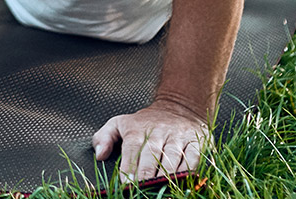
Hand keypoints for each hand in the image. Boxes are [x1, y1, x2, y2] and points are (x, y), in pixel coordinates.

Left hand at [92, 102, 208, 182]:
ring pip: (172, 157)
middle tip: (142, 188)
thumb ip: (104, 137)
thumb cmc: (144, 122)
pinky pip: (193, 157)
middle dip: (146, 173)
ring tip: (161, 189)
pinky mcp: (196, 142)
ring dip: (167, 175)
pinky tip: (182, 181)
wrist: (177, 107)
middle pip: (151, 154)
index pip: (131, 148)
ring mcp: (177, 137)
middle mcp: (158, 132)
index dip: (129, 166)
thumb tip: (99, 155)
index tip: (126, 182)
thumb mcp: (119, 123)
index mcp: (137, 129)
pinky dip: (188, 171)